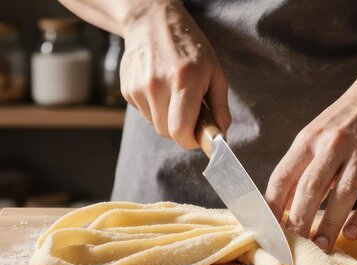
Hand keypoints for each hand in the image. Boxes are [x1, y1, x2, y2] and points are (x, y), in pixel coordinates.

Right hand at [119, 1, 230, 148]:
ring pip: (155, 125)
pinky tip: (160, 88)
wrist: (153, 23)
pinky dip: (155, 109)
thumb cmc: (190, 48)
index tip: (199, 137)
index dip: (191, 141)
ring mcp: (138, 87)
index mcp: (184, 81)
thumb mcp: (215, 72)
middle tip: (191, 113)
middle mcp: (157, 85)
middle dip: (182, 130)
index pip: (181, 131)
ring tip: (175, 95)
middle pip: (167, 133)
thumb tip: (221, 133)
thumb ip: (220, 106)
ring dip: (168, 119)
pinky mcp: (127, 89)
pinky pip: (144, 114)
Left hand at [265, 78, 356, 251]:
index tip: (269, 232)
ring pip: (342, 194)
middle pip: (310, 189)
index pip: (282, 178)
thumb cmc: (343, 121)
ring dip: (329, 225)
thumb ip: (299, 169)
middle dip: (299, 222)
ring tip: (320, 247)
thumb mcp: (314, 136)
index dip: (272, 208)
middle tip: (294, 248)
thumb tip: (281, 207)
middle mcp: (333, 144)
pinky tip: (351, 233)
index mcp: (309, 139)